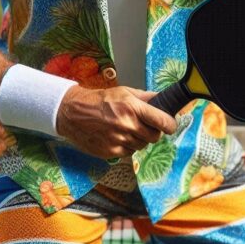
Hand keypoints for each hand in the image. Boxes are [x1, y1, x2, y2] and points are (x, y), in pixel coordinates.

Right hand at [56, 85, 177, 158]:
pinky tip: (120, 136)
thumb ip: (146, 97)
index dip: (170, 124)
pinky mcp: (110, 152)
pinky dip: (129, 146)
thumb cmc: (101, 100)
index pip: (162, 121)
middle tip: (146, 125)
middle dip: (154, 131)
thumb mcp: (125, 92)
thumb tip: (164, 99)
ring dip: (140, 139)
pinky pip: (130, 152)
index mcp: (133, 108)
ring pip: (143, 145)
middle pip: (154, 136)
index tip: (171, 125)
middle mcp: (127, 125)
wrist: (74, 113)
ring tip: (129, 129)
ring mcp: (119, 140)